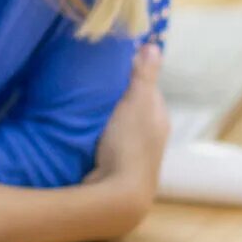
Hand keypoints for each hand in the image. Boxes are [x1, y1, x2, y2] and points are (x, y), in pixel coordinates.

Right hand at [91, 45, 169, 223]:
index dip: (131, 74)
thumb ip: (144, 75)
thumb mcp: (138, 102)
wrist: (120, 196)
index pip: (147, 87)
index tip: (109, 65)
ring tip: (82, 106)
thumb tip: (154, 45)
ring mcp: (135, 154)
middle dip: (117, 96)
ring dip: (106, 117)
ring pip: (120, 126)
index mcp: (159, 117)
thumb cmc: (130, 145)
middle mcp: (152, 135)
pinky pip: (109, 142)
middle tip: (91, 83)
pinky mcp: (118, 167)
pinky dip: (98, 134)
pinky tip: (83, 132)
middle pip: (133, 107)